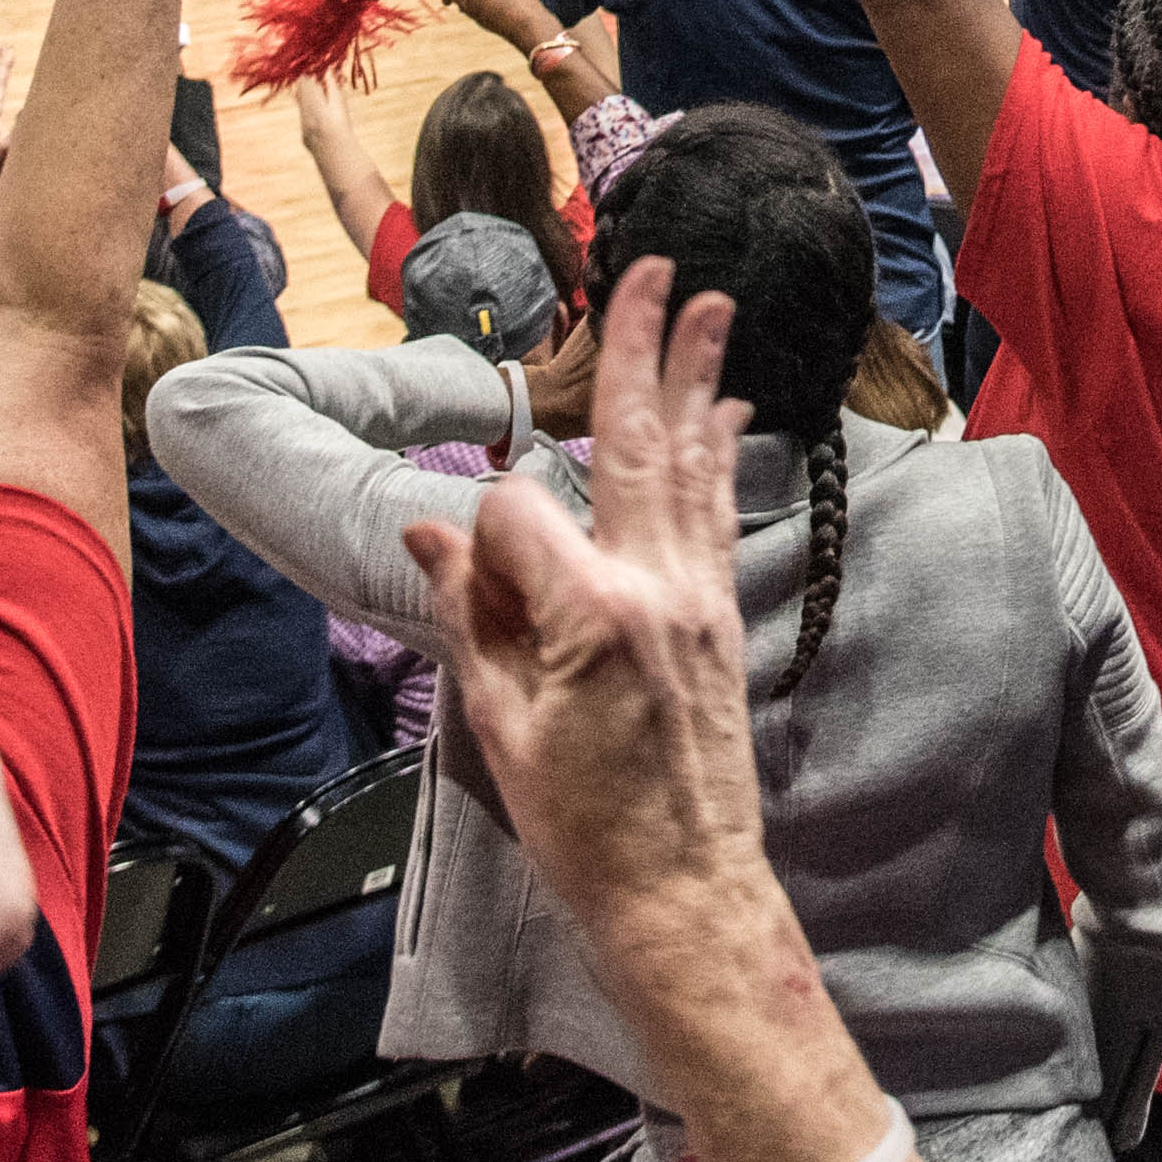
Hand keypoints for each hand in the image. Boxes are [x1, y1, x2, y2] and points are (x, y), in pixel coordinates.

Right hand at [396, 264, 765, 921]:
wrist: (685, 894)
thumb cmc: (583, 829)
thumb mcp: (498, 727)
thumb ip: (469, 615)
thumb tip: (430, 532)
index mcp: (587, 615)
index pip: (514, 515)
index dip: (477, 539)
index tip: (466, 581)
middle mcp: (656, 588)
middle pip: (635, 440)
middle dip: (643, 347)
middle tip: (657, 267)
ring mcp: (700, 599)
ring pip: (690, 463)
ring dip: (698, 378)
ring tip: (711, 304)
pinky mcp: (723, 619)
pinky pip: (718, 513)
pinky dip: (720, 455)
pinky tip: (732, 412)